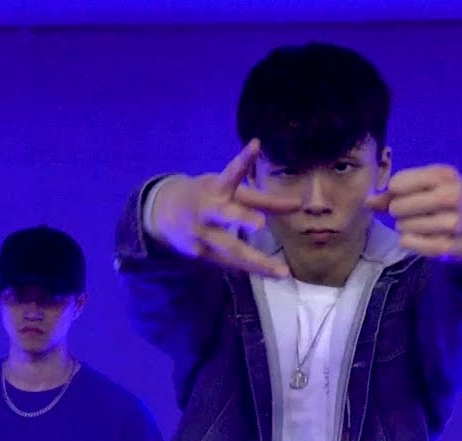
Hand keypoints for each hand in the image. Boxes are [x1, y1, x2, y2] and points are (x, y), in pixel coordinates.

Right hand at [148, 139, 300, 277]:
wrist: (162, 214)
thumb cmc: (206, 197)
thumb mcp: (229, 192)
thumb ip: (263, 199)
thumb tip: (298, 204)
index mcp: (215, 188)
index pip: (231, 173)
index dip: (243, 160)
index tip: (255, 145)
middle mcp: (207, 211)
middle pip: (225, 215)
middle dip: (241, 218)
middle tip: (260, 224)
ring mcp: (201, 234)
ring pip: (231, 249)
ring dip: (257, 261)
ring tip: (282, 272)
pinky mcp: (201, 254)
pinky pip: (231, 263)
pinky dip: (252, 269)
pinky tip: (270, 275)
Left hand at [365, 164, 461, 262]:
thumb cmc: (449, 199)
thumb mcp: (430, 185)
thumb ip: (397, 191)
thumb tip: (368, 202)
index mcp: (444, 175)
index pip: (399, 182)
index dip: (394, 191)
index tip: (402, 194)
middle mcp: (453, 195)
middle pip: (400, 205)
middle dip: (398, 210)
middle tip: (407, 212)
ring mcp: (455, 222)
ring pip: (406, 226)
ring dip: (403, 227)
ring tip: (413, 224)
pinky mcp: (453, 246)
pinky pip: (414, 244)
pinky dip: (409, 241)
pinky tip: (413, 237)